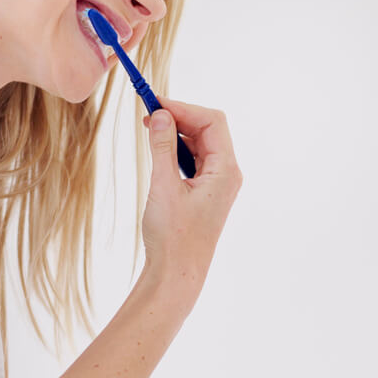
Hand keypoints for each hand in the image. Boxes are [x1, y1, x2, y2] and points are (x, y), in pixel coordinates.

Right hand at [139, 98, 241, 305]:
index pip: (212, 122)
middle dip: (181, 117)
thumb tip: (161, 114)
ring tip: (150, 128)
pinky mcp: (206, 193)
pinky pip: (196, 159)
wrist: (177, 274)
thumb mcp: (163, 186)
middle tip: (149, 112)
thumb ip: (162, 147)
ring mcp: (218, 184)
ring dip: (178, 132)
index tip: (156, 103)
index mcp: (226, 170)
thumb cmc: (173, 236)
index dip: (184, 107)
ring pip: (201, 144)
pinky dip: (178, 149)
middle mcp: (227, 174)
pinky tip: (159, 150)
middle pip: (209, 129)